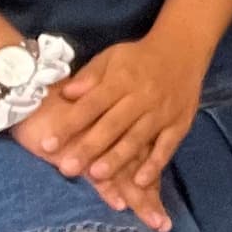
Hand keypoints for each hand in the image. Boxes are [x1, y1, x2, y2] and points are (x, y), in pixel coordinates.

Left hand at [26, 36, 204, 231]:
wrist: (183, 49)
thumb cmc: (138, 58)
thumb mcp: (112, 57)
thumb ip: (89, 76)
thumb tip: (65, 93)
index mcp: (122, 80)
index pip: (92, 104)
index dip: (70, 124)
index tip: (48, 144)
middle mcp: (142, 97)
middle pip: (113, 125)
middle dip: (90, 147)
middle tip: (68, 168)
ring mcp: (162, 112)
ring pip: (137, 138)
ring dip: (118, 158)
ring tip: (97, 176)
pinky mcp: (179, 123)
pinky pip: (167, 146)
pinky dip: (155, 164)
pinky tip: (141, 182)